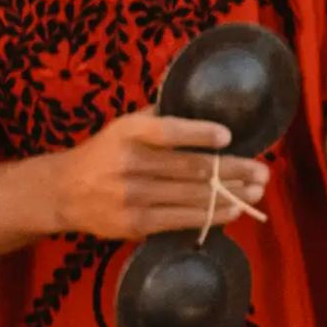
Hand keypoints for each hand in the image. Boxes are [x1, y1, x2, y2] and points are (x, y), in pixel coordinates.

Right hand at [45, 111, 260, 244]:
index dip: (201, 133)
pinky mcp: (136, 223)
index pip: (169, 131)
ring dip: (231, 195)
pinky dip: (212, 216)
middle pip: (193, 168)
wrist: (64, 191)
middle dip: (234, 170)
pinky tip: (233, 211)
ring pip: (193, 195)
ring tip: (256, 191)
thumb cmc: (106, 153)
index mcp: (129, 132)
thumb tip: (205, 103)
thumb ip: (160, 118)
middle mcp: (131, 163)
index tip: (229, 136)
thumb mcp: (125, 126)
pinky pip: (182, 220)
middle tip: (262, 171)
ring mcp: (133, 196)